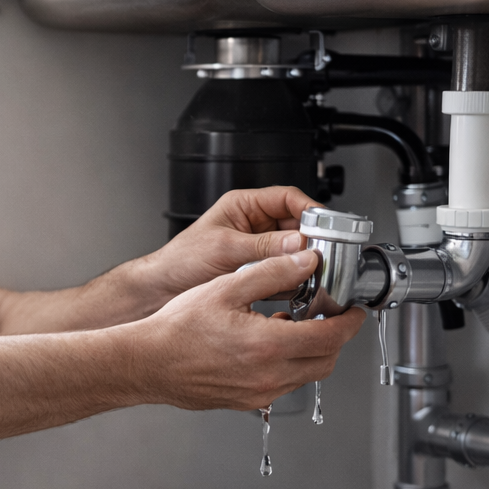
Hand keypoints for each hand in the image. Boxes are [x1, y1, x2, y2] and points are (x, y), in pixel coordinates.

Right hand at [137, 249, 365, 409]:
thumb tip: (305, 262)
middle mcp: (268, 376)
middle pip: (326, 362)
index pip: (330, 337)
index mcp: (268, 345)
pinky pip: (282, 386)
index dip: (350, 322)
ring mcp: (258, 393)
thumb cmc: (176, 329)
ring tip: (290, 327)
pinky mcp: (246, 401)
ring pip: (305, 375)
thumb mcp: (226, 288)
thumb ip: (271, 272)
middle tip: (329, 317)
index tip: (354, 311)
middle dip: (335, 339)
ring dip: (310, 352)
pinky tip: (266, 346)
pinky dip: (287, 366)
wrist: (147, 363)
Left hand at [143, 186, 322, 297]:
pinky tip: (297, 287)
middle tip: (323, 254)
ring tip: (311, 272)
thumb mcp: (225, 248)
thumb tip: (298, 243)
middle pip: (296, 225)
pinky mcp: (257, 271)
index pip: (287, 198)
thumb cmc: (181, 260)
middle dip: (310, 240)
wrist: (163, 290)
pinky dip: (293, 279)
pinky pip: (284, 271)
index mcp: (244, 206)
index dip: (309, 208)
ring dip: (303, 262)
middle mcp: (254, 225)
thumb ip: (263, 246)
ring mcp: (257, 249)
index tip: (325, 225)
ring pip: (294, 251)